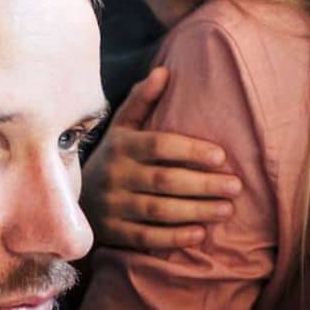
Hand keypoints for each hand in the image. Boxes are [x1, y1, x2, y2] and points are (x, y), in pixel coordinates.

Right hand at [81, 67, 241, 250]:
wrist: (73, 199)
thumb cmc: (112, 158)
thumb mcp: (121, 128)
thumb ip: (142, 101)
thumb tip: (164, 72)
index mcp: (121, 146)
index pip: (159, 146)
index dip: (191, 150)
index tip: (221, 156)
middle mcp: (116, 175)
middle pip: (164, 180)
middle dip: (203, 184)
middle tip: (236, 186)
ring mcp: (114, 206)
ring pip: (159, 210)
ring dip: (196, 210)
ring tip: (227, 209)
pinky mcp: (114, 233)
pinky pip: (146, 237)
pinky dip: (173, 238)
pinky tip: (200, 234)